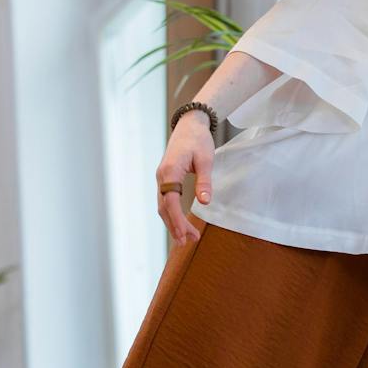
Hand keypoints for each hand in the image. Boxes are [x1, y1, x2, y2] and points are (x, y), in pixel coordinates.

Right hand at [156, 113, 214, 243]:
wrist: (189, 125)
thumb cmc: (198, 140)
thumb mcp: (206, 159)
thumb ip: (204, 181)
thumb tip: (205, 202)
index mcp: (169, 172)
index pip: (170, 202)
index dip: (177, 220)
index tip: (185, 234)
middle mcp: (161, 177)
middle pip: (164, 208)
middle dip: (175, 226)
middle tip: (187, 243)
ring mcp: (162, 179)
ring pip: (163, 206)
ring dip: (173, 223)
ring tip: (186, 239)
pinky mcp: (166, 179)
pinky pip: (166, 201)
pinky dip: (172, 214)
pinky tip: (180, 224)